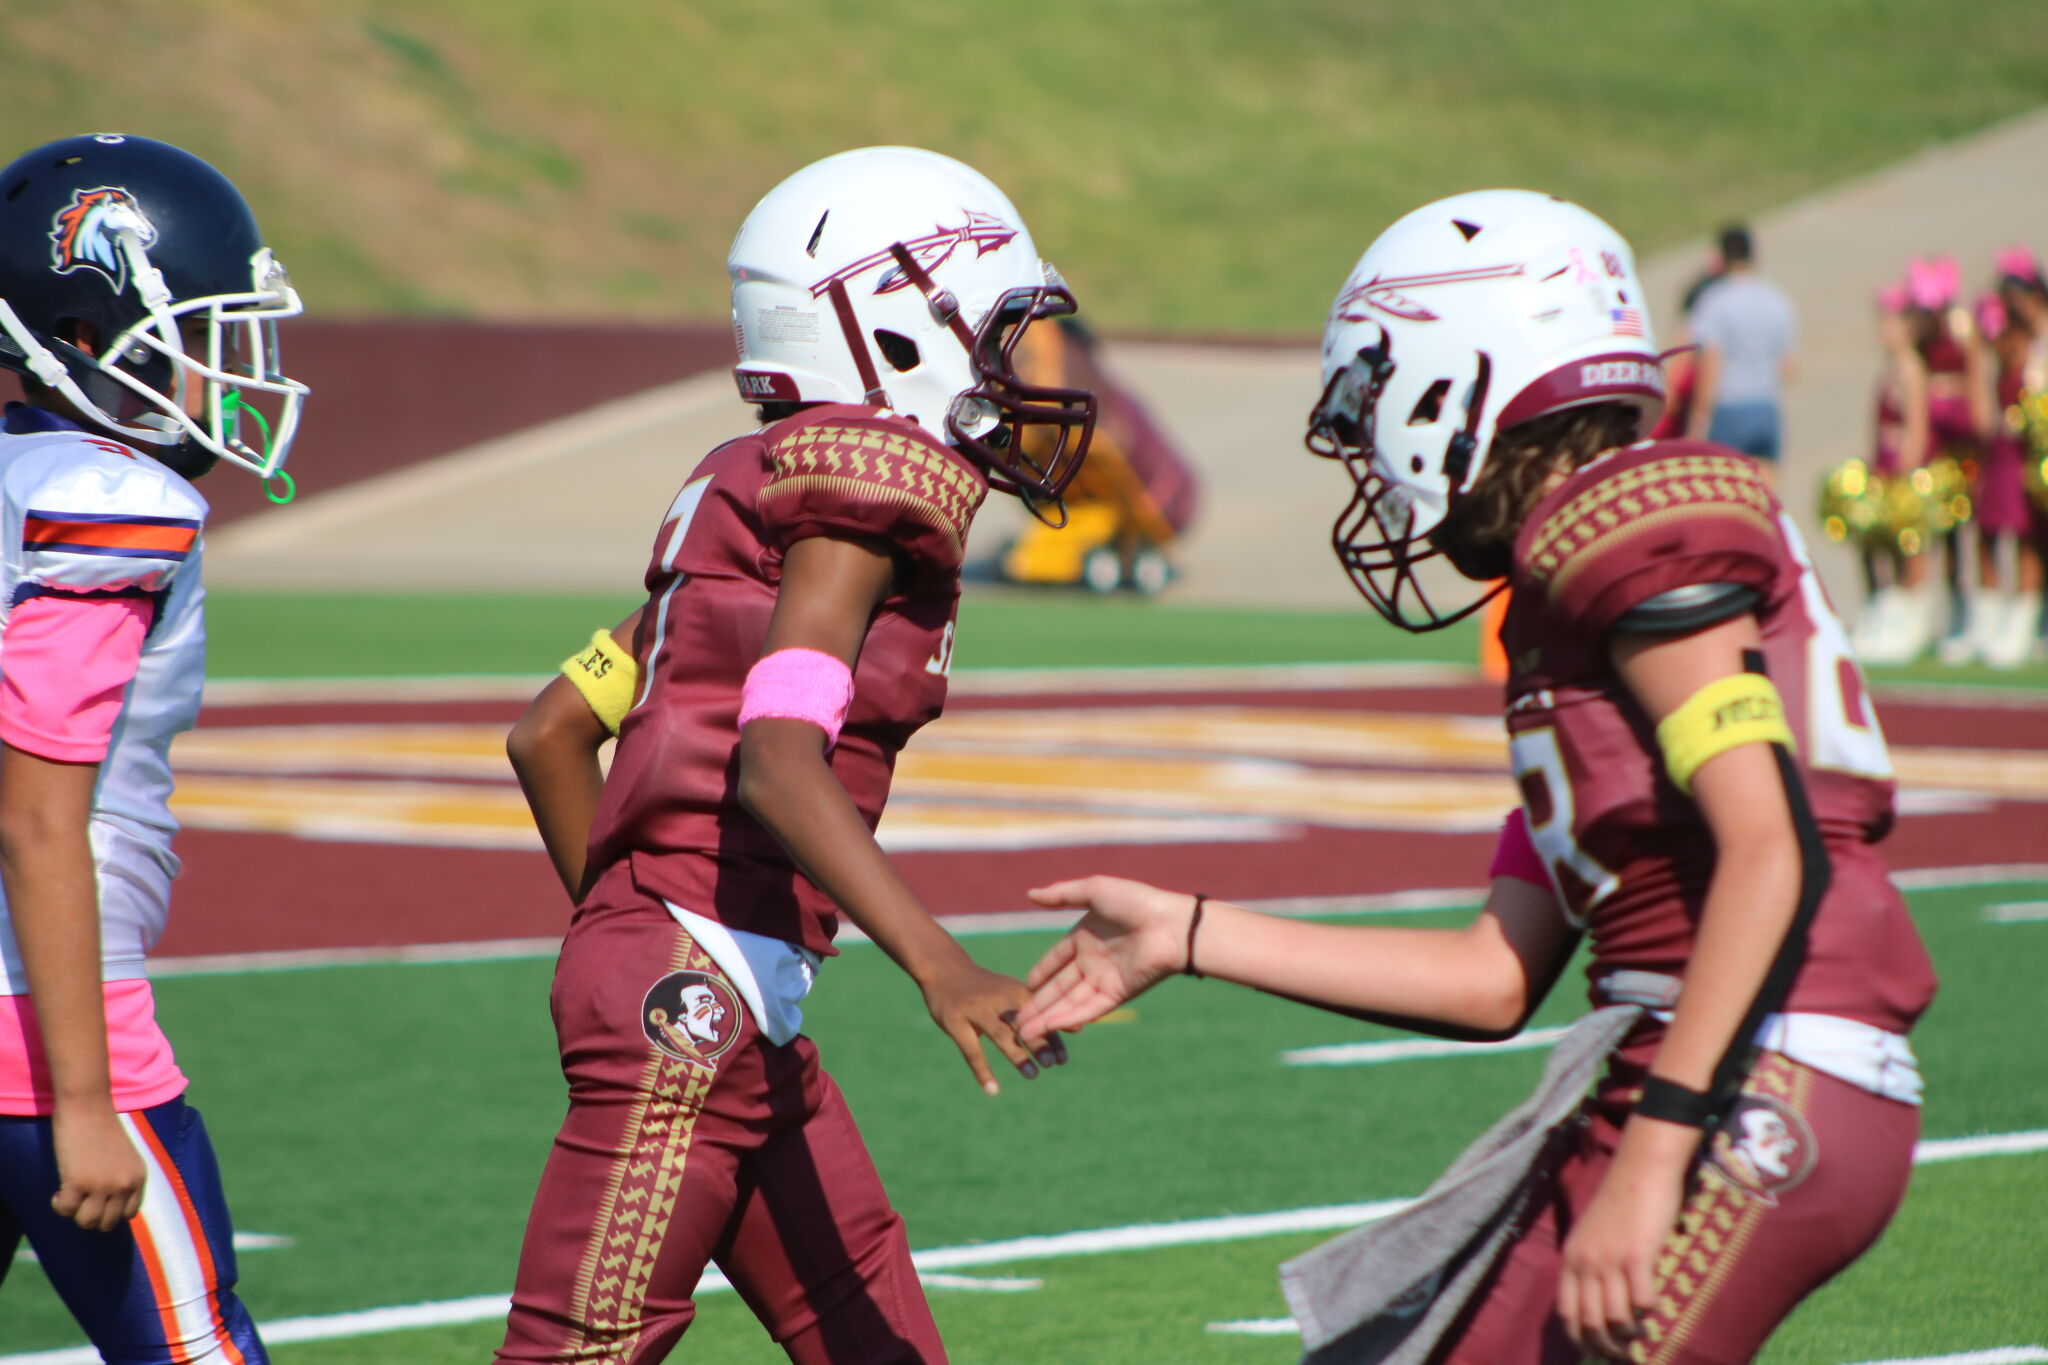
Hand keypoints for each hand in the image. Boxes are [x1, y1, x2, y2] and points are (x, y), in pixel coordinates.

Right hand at [51, 1101, 145, 1231]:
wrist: (88, 1107)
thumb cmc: (103, 1128)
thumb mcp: (124, 1157)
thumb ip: (122, 1179)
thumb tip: (107, 1207)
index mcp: (139, 1177)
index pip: (130, 1214)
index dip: (111, 1212)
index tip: (98, 1202)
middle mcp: (124, 1185)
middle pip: (108, 1223)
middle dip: (91, 1216)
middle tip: (81, 1200)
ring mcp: (102, 1185)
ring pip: (87, 1223)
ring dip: (75, 1213)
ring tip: (70, 1196)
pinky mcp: (78, 1183)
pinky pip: (65, 1211)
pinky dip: (58, 1205)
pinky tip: (58, 1192)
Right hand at [921, 962, 1065, 1095]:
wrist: (944, 969)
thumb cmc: (986, 987)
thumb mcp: (1013, 992)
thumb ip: (1043, 1013)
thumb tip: (1080, 1028)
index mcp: (1014, 991)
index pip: (1039, 1015)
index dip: (1052, 1037)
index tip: (1063, 1060)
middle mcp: (997, 999)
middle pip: (1022, 1023)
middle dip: (1039, 1044)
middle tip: (1052, 1065)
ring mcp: (975, 1010)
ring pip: (1000, 1035)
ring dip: (1018, 1055)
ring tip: (1033, 1074)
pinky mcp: (955, 1021)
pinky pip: (971, 1051)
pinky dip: (983, 1072)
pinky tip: (993, 1090)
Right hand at [1014, 876, 1195, 1037]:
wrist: (1170, 924)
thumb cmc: (1136, 902)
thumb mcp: (1094, 891)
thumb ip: (1061, 895)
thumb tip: (1029, 894)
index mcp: (1085, 937)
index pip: (1056, 959)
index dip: (1040, 973)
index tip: (1023, 988)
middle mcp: (1093, 961)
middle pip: (1059, 987)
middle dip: (1037, 1004)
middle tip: (1014, 1020)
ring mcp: (1104, 980)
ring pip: (1069, 1003)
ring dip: (1047, 1018)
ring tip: (1023, 1033)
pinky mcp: (1117, 995)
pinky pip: (1087, 1009)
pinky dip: (1067, 1018)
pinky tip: (1047, 1027)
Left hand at [1557, 1118, 1693, 1358]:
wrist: (1642, 1167)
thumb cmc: (1622, 1200)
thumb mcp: (1593, 1232)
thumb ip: (1592, 1261)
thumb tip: (1600, 1297)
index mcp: (1571, 1256)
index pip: (1566, 1311)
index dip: (1578, 1337)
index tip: (1594, 1351)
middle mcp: (1585, 1261)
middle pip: (1589, 1321)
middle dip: (1606, 1347)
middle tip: (1623, 1356)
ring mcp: (1610, 1259)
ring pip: (1615, 1317)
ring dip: (1630, 1333)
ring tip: (1642, 1333)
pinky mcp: (1638, 1255)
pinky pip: (1642, 1300)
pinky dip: (1649, 1311)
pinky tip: (1656, 1307)